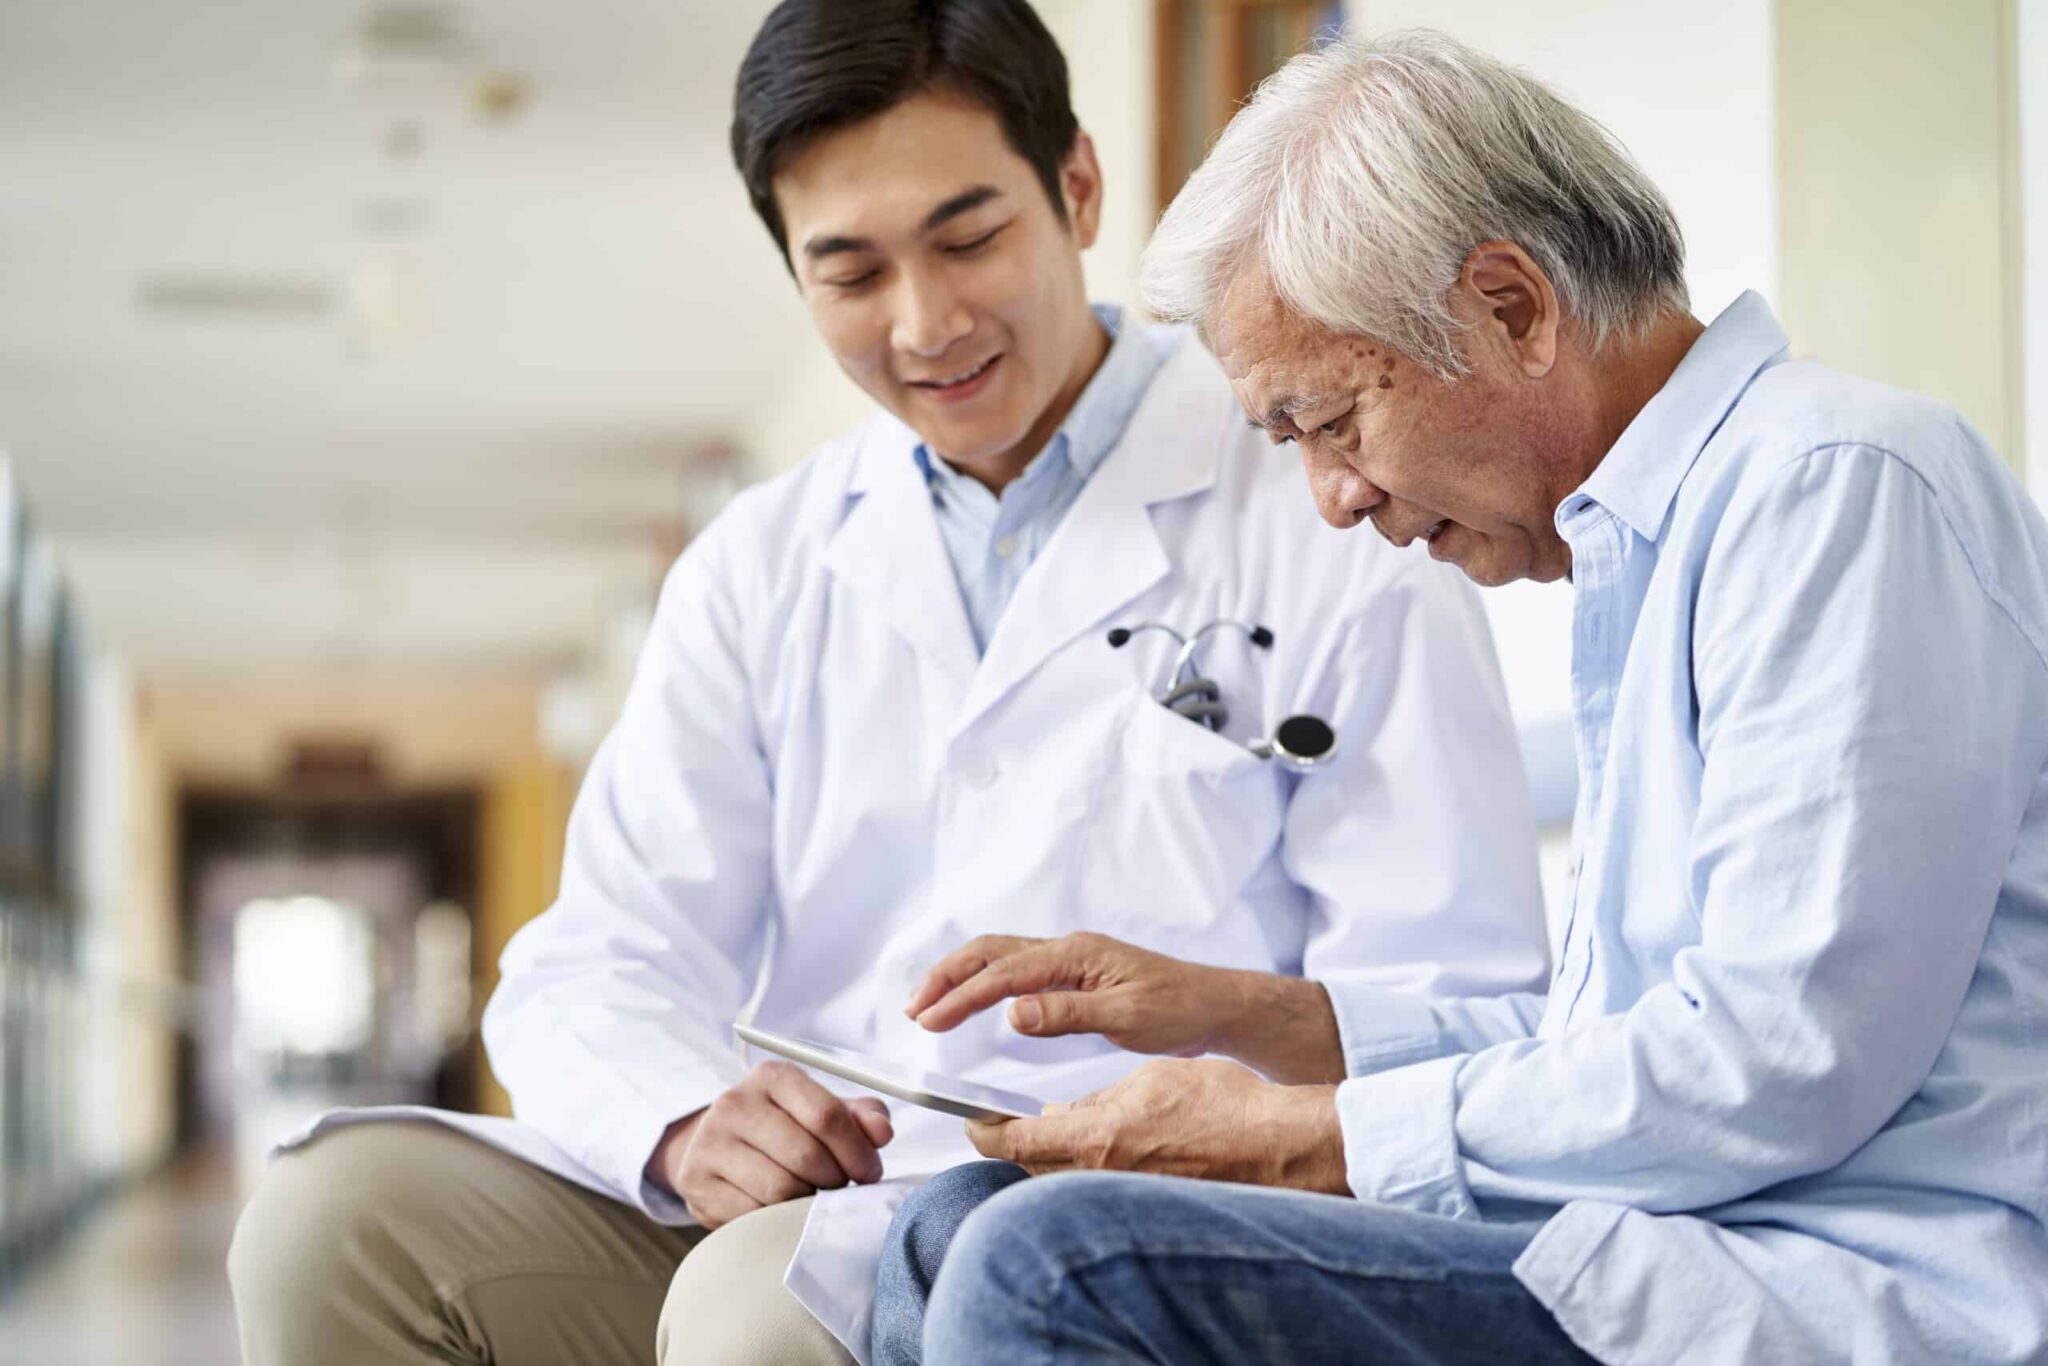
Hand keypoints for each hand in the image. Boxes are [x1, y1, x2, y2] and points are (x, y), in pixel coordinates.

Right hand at [649, 1061, 893, 1228]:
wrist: (717, 1146)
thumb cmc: (784, 1127)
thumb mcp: (822, 1111)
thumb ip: (861, 1117)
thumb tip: (882, 1132)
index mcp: (772, 1076)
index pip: (826, 1115)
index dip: (857, 1151)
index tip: (870, 1172)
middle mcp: (735, 1102)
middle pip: (806, 1155)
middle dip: (835, 1180)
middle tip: (841, 1188)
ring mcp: (710, 1142)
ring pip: (781, 1189)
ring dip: (808, 1202)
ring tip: (813, 1195)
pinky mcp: (696, 1182)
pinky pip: (753, 1213)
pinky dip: (777, 1219)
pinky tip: (782, 1209)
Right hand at [907, 932, 1344, 1083]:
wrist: (1217, 1006)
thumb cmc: (1180, 1011)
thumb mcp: (1127, 1016)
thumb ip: (1067, 1013)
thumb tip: (1011, 1011)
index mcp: (1076, 955)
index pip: (1003, 974)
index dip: (960, 996)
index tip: (927, 1021)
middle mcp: (1068, 950)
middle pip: (990, 952)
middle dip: (947, 977)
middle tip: (913, 1009)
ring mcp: (1071, 960)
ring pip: (1000, 958)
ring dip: (961, 978)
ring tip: (929, 1006)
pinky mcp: (1076, 976)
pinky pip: (1017, 971)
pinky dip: (984, 983)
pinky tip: (974, 1002)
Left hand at [965, 1058, 1347, 1193]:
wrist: (1279, 1146)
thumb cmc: (1223, 1103)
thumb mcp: (1150, 1079)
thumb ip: (1097, 1100)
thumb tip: (1061, 1111)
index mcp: (1097, 1137)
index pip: (1014, 1141)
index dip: (985, 1130)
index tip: (973, 1118)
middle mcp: (1103, 1176)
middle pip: (1032, 1165)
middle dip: (1017, 1143)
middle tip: (1010, 1121)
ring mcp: (1125, 1198)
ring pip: (1064, 1179)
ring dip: (1054, 1157)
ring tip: (1062, 1128)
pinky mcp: (1146, 1206)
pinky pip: (1099, 1190)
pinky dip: (1089, 1170)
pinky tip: (1106, 1148)